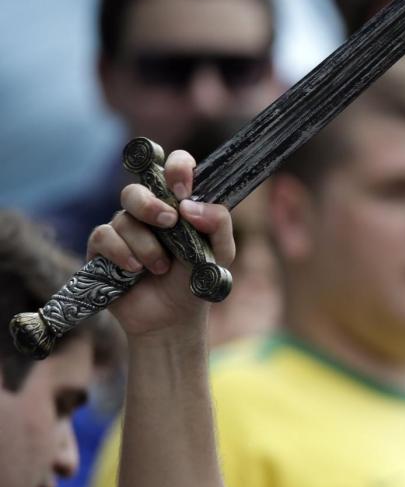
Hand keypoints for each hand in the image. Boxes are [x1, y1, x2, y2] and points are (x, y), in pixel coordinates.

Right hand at [87, 150, 234, 341]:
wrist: (173, 318)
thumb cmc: (197, 280)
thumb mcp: (220, 253)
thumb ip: (218, 223)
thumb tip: (190, 205)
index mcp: (179, 204)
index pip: (175, 168)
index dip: (177, 168)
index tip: (182, 187)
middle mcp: (149, 211)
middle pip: (136, 189)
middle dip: (150, 204)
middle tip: (169, 223)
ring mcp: (124, 228)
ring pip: (123, 218)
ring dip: (146, 245)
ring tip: (160, 268)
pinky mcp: (103, 248)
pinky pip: (103, 236)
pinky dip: (122, 253)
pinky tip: (135, 271)